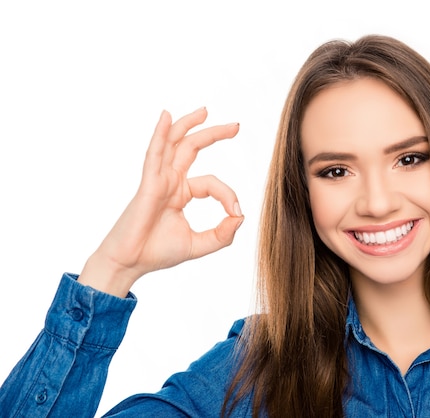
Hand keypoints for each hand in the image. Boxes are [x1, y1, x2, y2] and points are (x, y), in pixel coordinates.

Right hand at [79, 107, 243, 296]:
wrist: (130, 263)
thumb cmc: (157, 252)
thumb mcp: (199, 244)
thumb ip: (222, 234)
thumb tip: (241, 217)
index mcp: (182, 192)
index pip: (212, 184)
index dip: (228, 195)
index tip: (237, 212)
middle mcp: (170, 181)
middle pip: (192, 148)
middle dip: (214, 134)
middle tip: (236, 126)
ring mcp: (158, 180)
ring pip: (174, 144)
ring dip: (188, 125)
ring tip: (205, 111)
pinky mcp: (147, 184)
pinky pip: (155, 154)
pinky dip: (160, 134)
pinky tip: (166, 116)